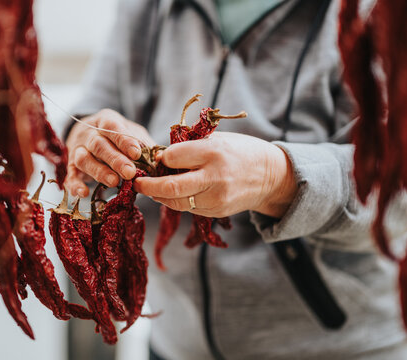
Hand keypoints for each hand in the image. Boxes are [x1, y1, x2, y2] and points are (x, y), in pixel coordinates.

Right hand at [65, 109, 154, 196]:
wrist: (89, 133)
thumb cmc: (117, 135)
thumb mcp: (132, 132)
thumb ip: (145, 144)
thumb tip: (160, 159)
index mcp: (105, 120)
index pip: (112, 127)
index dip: (124, 140)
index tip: (137, 153)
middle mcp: (88, 133)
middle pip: (98, 145)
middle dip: (115, 159)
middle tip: (130, 173)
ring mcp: (77, 149)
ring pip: (83, 159)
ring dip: (99, 171)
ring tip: (114, 182)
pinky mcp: (70, 166)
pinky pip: (70, 175)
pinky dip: (75, 185)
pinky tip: (84, 194)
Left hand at [133, 132, 297, 218]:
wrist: (270, 176)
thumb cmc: (240, 151)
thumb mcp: (217, 140)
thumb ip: (190, 148)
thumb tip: (160, 157)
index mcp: (213, 152)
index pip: (173, 157)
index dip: (160, 157)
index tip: (155, 157)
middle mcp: (214, 177)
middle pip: (169, 186)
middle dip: (147, 185)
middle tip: (135, 181)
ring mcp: (216, 198)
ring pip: (175, 202)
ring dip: (158, 195)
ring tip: (150, 187)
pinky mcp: (216, 211)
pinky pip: (188, 208)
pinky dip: (176, 201)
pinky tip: (172, 193)